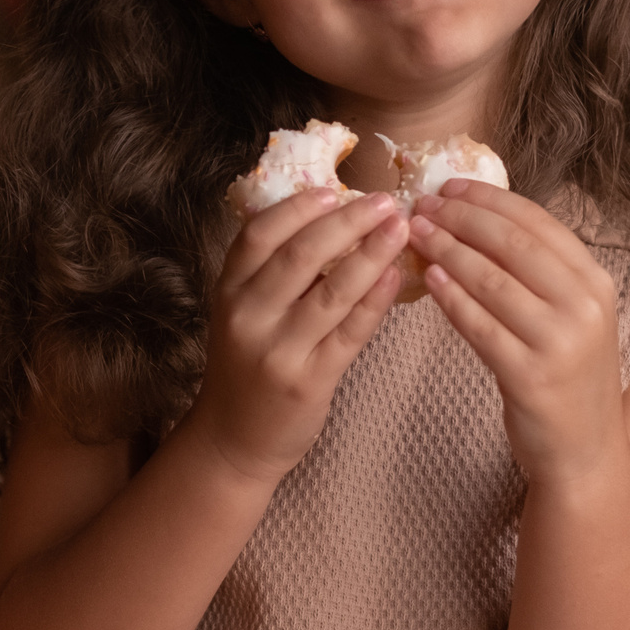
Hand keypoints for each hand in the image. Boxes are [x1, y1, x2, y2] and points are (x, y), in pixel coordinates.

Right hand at [185, 188, 406, 480]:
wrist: (233, 439)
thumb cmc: (246, 365)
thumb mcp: (241, 312)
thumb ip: (270, 272)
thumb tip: (329, 217)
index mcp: (228, 290)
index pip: (258, 235)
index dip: (298, 208)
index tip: (334, 190)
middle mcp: (248, 316)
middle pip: (300, 255)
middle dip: (347, 222)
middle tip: (384, 201)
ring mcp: (278, 350)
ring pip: (331, 291)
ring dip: (371, 254)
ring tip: (400, 229)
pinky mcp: (309, 380)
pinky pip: (350, 331)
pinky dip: (376, 299)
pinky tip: (396, 276)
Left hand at [410, 185, 625, 482]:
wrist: (585, 449)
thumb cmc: (567, 374)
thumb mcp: (570, 314)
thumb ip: (538, 271)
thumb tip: (476, 219)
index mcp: (595, 281)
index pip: (538, 222)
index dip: (490, 200)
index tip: (449, 186)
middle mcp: (584, 306)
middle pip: (513, 244)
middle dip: (462, 218)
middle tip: (422, 205)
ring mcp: (560, 342)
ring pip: (492, 281)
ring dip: (447, 251)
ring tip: (415, 234)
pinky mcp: (531, 377)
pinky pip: (480, 327)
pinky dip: (451, 298)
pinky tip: (428, 278)